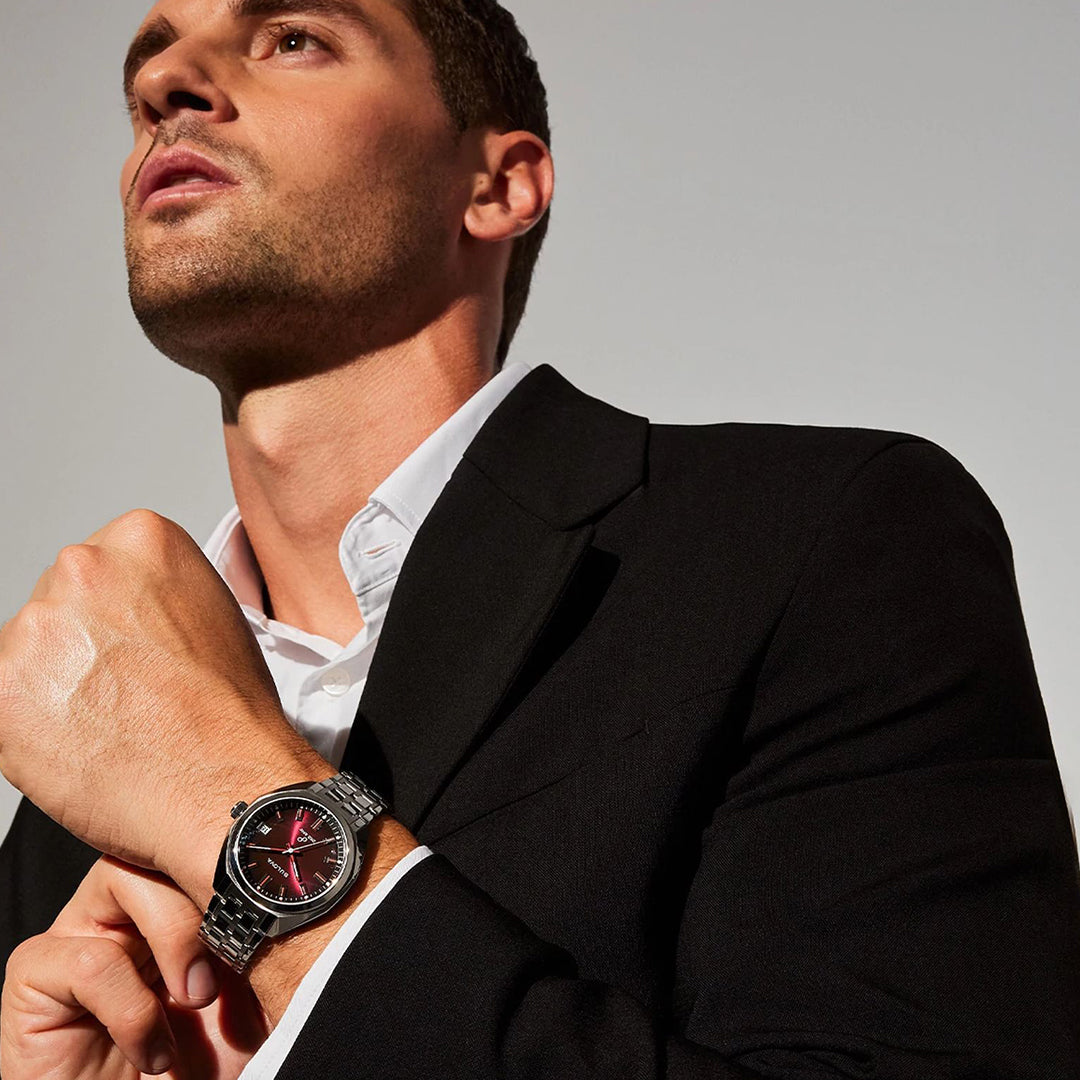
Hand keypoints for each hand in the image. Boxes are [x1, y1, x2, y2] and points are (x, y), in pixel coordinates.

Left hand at [0, 508, 332, 893]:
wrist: (222, 781)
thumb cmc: (230, 710)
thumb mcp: (216, 612)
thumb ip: (157, 592)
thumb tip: (126, 609)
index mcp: (141, 538)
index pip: (103, 564)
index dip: (119, 612)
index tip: (134, 642)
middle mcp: (82, 569)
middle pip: (60, 599)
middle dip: (82, 641)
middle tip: (124, 685)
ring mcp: (37, 627)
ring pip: (29, 650)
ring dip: (55, 681)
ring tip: (109, 719)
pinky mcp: (1, 687)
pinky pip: (7, 701)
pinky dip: (33, 724)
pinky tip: (84, 740)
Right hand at [0, 855, 267, 1079]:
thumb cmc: (202, 1069)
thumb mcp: (251, 992)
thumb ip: (260, 934)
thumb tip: (297, 891)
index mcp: (180, 897)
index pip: (204, 838)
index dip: (238, 857)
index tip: (275, 899)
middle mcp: (127, 905)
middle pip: (165, 843)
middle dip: (208, 888)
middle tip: (238, 951)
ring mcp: (81, 931)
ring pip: (124, 878)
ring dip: (175, 939)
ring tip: (196, 1000)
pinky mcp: (37, 974)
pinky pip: (88, 960)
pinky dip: (131, 1008)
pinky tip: (152, 1048)